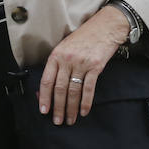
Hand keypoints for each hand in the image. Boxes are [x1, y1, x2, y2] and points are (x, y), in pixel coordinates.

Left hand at [38, 5, 130, 124]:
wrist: (104, 27)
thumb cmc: (83, 38)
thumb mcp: (65, 47)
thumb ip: (57, 65)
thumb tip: (49, 88)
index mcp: (56, 55)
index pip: (46, 80)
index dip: (44, 97)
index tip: (43, 110)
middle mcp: (67, 60)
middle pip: (59, 89)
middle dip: (57, 107)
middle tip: (57, 121)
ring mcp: (81, 63)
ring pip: (73, 91)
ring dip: (71, 108)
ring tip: (70, 119)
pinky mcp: (95, 67)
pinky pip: (88, 88)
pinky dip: (86, 102)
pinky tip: (84, 111)